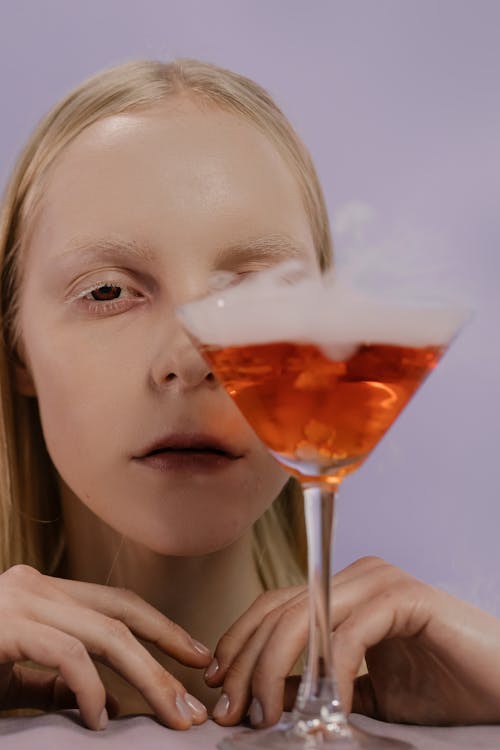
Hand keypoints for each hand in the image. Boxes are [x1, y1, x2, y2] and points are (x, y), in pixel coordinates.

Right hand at [0, 565, 210, 729]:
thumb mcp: (15, 676)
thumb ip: (58, 684)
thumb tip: (115, 703)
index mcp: (42, 593)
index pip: (116, 603)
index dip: (161, 627)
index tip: (196, 655)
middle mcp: (35, 586)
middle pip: (120, 616)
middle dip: (168, 653)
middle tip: (197, 695)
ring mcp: (20, 602)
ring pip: (105, 634)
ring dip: (148, 676)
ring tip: (172, 714)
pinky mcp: (6, 626)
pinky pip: (67, 655)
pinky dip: (91, 689)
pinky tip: (99, 720)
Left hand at [206, 556, 499, 726]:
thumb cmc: (440, 690)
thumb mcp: (360, 693)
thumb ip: (313, 684)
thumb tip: (260, 694)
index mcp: (342, 591)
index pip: (273, 605)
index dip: (238, 641)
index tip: (215, 684)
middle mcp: (356, 576)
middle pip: (279, 610)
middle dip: (246, 662)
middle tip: (231, 711)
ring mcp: (379, 581)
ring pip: (304, 618)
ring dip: (275, 670)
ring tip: (266, 716)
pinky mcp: (406, 597)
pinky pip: (350, 635)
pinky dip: (330, 675)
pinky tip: (328, 710)